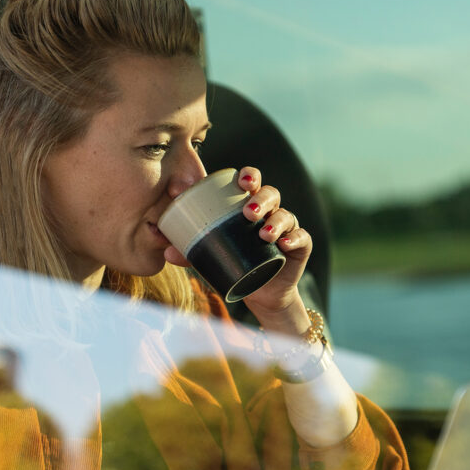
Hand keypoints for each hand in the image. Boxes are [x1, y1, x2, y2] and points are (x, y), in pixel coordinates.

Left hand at [164, 166, 311, 335]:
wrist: (260, 293)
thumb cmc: (235, 264)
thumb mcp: (212, 257)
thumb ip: (191, 253)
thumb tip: (167, 251)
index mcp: (249, 206)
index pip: (251, 183)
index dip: (250, 176)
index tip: (242, 181)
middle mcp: (271, 212)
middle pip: (271, 194)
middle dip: (261, 199)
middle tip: (248, 212)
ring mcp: (288, 228)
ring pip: (286, 216)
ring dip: (275, 221)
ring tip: (263, 233)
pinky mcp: (300, 247)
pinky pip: (302, 238)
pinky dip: (295, 239)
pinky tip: (285, 244)